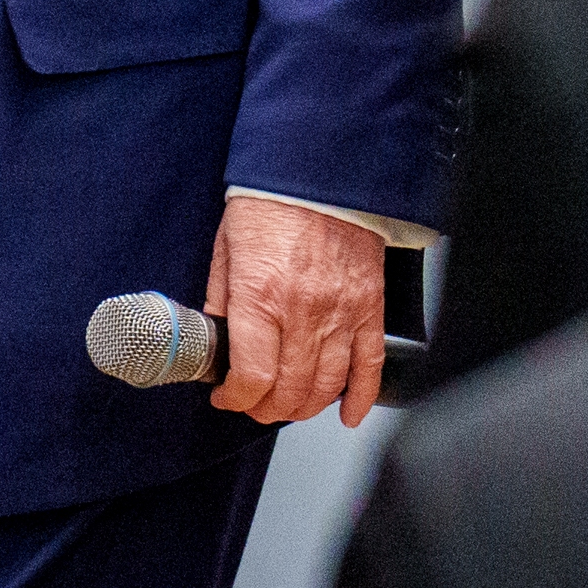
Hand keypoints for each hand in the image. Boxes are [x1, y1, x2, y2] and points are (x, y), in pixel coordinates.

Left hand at [204, 195, 387, 428]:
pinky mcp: (369, 309)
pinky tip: (346, 413)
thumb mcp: (226, 250)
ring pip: (327, 386)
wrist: (319, 174)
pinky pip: (370, 367)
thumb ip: (221, 301)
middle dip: (265, 408)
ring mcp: (341, 314)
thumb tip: (217, 339)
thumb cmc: (272, 205)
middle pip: (289, 390)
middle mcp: (303, 312)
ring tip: (288, 405)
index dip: (235, 399)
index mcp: (261, 297)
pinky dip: (360, 398)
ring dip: (304, 407)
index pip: (251, 377)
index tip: (226, 397)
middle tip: (254, 405)